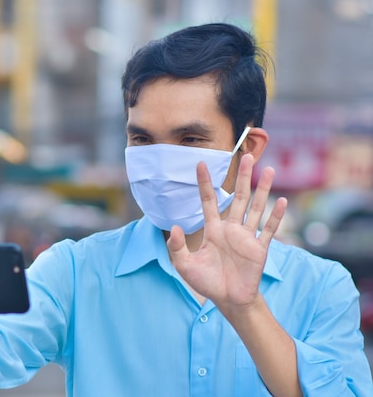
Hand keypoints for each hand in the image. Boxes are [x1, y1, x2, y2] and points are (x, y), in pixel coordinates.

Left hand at [167, 153, 286, 310]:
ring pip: (256, 208)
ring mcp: (246, 237)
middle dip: (242, 177)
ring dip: (263, 189)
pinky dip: (276, 217)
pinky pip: (269, 230)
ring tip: (268, 169)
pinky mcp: (259, 249)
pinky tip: (282, 202)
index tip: (200, 163)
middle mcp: (231, 229)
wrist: (228, 300)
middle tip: (247, 156)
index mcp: (213, 229)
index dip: (204, 183)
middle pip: (239, 197)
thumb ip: (176, 247)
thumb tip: (174, 227)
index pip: (208, 201)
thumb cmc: (206, 282)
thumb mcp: (184, 265)